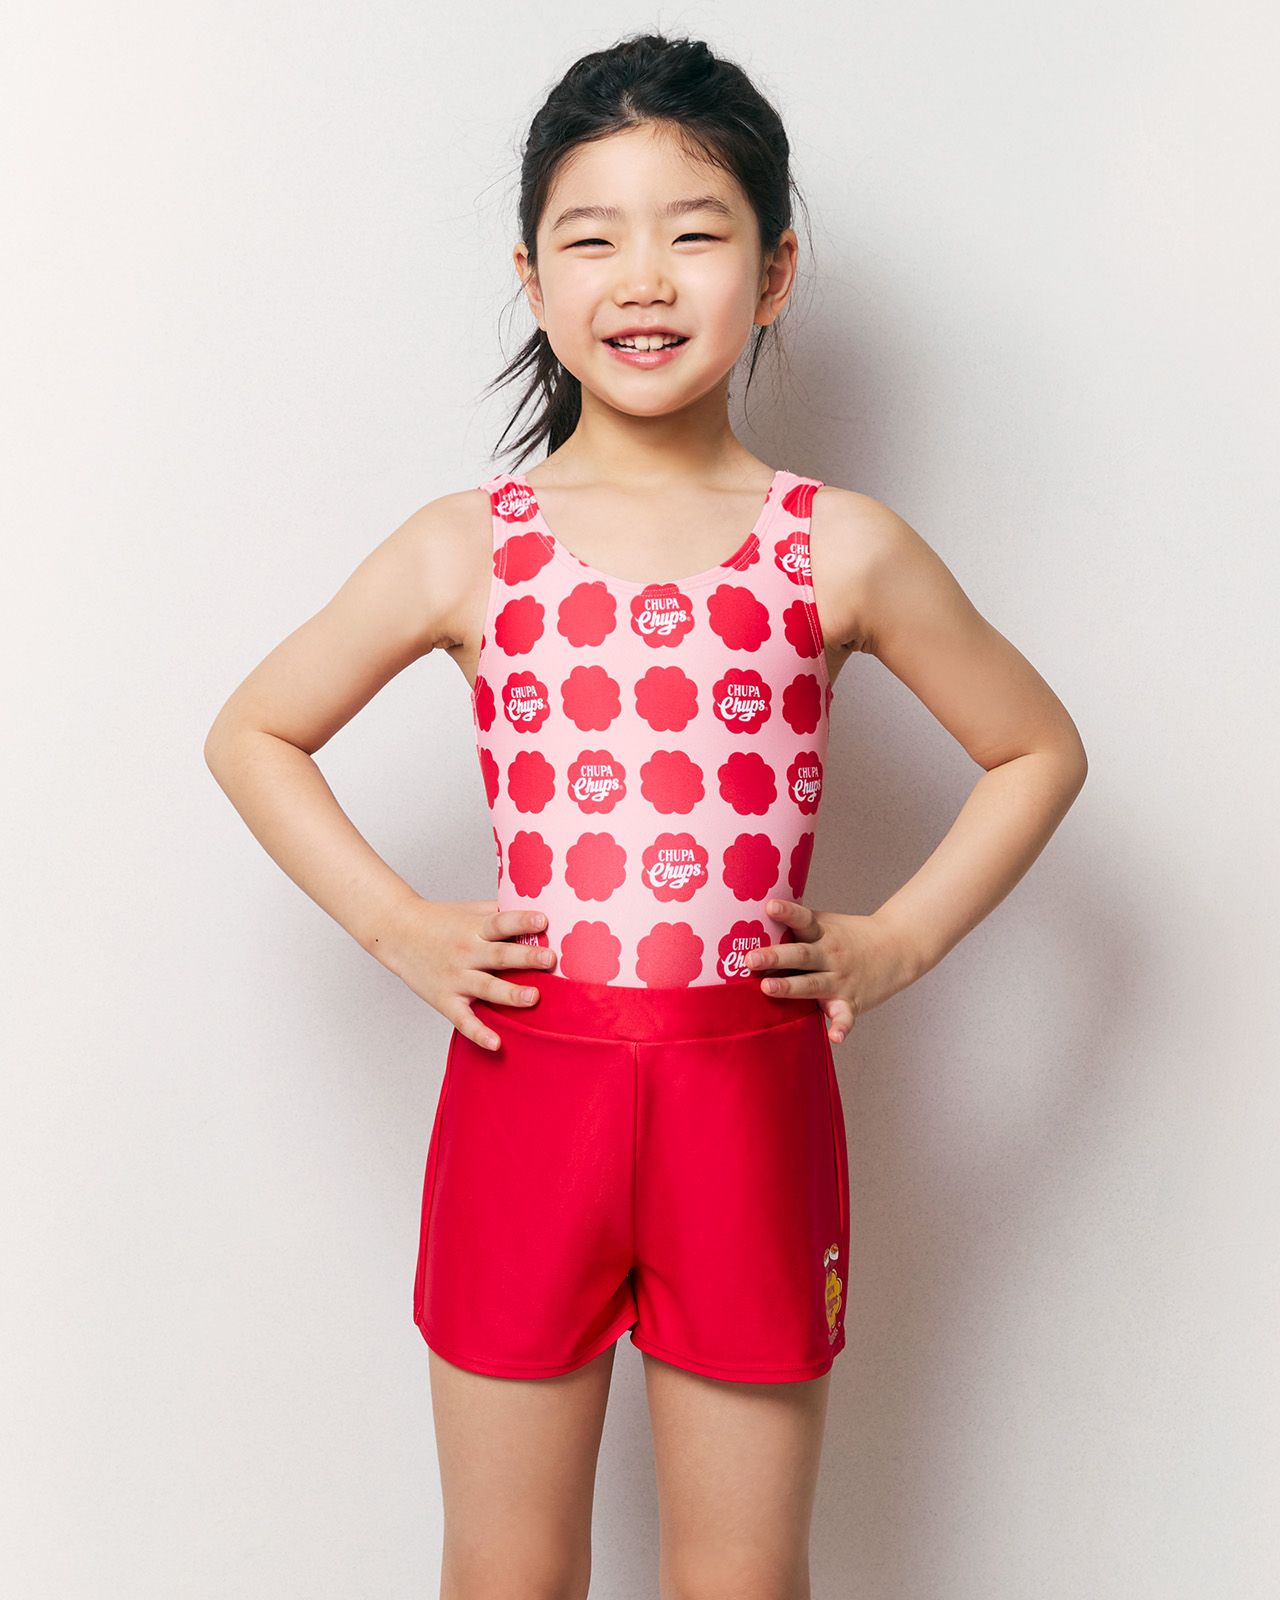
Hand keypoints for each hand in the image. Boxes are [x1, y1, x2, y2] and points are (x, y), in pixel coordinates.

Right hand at [379, 897, 556, 1050]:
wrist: (398, 933)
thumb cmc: (440, 922)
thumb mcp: (470, 910)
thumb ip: (500, 910)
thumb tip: (536, 904)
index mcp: (474, 928)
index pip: (501, 923)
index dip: (521, 922)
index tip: (543, 921)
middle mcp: (466, 953)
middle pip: (498, 955)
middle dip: (525, 957)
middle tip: (549, 959)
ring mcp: (455, 978)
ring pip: (486, 987)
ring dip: (509, 994)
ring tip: (532, 997)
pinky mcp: (445, 1000)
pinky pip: (463, 1020)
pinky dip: (478, 1033)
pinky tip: (495, 1043)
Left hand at [745, 899, 916, 1044]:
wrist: (897, 948)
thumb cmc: (851, 937)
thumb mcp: (826, 923)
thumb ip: (797, 925)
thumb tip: (756, 918)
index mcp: (823, 933)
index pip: (803, 920)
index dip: (787, 913)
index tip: (770, 907)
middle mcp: (831, 955)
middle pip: (801, 955)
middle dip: (775, 957)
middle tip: (751, 959)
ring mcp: (841, 980)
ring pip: (813, 984)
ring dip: (790, 988)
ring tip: (767, 989)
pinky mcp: (852, 1001)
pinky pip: (846, 1016)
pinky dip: (841, 1027)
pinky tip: (835, 1037)